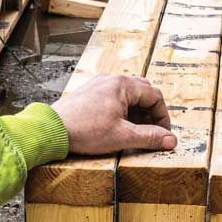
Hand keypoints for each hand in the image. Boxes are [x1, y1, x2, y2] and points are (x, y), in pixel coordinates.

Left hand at [52, 75, 176, 155]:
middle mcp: (111, 80)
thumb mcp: (122, 136)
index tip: (163, 134)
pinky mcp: (88, 94)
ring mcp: (98, 85)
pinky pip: (112, 98)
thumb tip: (171, 141)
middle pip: (142, 93)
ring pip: (127, 96)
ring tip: (135, 132)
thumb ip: (149, 138)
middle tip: (152, 132)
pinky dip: (121, 111)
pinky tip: (117, 127)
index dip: (163, 116)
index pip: (154, 96)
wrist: (51, 130)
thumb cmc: (85, 131)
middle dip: (150, 113)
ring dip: (136, 113)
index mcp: (123, 85)